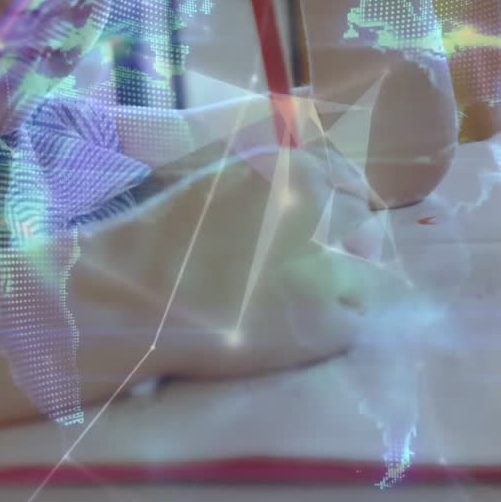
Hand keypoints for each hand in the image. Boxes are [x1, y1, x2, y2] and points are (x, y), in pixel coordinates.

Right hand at [76, 140, 406, 385]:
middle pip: (363, 230)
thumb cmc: (169, 242)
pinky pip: (352, 323)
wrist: (134, 297)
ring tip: (292, 305)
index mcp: (295, 171)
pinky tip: (288, 330)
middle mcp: (321, 211)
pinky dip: (330, 330)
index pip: (351, 187)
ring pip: (365, 278)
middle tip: (310, 275)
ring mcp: (329, 267)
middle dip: (346, 251)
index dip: (344, 214)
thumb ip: (281, 185)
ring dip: (341, 291)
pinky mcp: (326, 322)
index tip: (334, 234)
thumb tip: (332, 202)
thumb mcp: (229, 183)